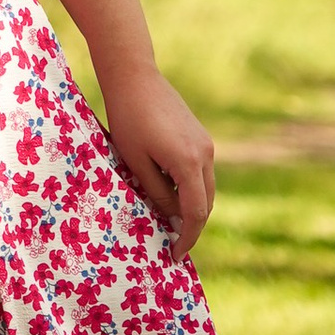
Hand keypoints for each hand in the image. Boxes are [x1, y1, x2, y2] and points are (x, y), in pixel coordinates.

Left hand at [100, 67, 216, 253]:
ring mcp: (207, 144)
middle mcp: (206, 154)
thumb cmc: (128, 119)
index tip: (174, 256)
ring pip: (206, 188)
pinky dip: (191, 189)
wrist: (135, 78)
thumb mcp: (136, 162)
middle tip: (172, 244)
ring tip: (169, 223)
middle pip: (206, 203)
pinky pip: (201, 173)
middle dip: (192, 226)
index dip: (187, 238)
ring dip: (192, 207)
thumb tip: (173, 218)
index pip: (195, 213)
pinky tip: (170, 195)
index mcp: (189, 163)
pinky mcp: (201, 137)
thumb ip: (157, 193)